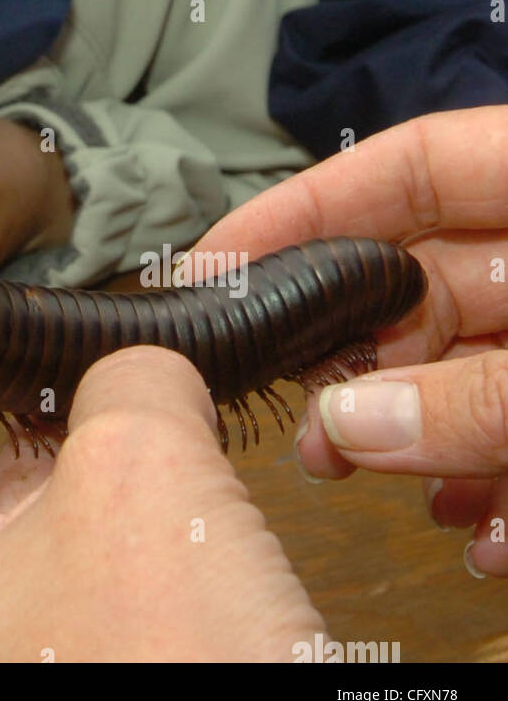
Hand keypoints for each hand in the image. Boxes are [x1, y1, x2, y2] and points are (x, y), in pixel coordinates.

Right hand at [190, 106, 507, 576]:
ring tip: (358, 475)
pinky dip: (494, 478)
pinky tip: (476, 535)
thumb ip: (477, 397)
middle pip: (424, 280)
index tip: (220, 259)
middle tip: (295, 411)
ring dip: (415, 433)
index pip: (409, 164)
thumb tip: (349, 425)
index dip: (307, 205)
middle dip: (353, 351)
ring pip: (469, 366)